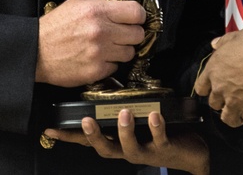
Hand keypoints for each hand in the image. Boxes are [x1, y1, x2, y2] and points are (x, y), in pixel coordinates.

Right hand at [36, 0, 144, 86]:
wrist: (35, 51)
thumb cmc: (55, 27)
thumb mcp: (77, 3)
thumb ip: (102, 2)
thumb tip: (123, 4)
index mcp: (97, 11)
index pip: (136, 12)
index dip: (138, 16)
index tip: (134, 19)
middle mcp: (101, 31)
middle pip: (138, 34)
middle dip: (131, 34)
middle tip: (121, 34)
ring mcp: (99, 53)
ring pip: (130, 53)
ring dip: (121, 50)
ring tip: (107, 47)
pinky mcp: (96, 71)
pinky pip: (116, 67)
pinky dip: (109, 64)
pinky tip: (97, 58)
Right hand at [45, 110, 208, 174]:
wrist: (191, 151)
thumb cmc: (159, 133)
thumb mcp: (135, 123)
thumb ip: (118, 111)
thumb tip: (102, 90)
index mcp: (117, 141)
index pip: (89, 140)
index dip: (70, 136)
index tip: (51, 129)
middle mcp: (127, 149)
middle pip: (104, 148)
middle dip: (94, 136)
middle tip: (86, 121)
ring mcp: (145, 151)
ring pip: (129, 146)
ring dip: (125, 129)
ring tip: (124, 113)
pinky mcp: (164, 148)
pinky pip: (159, 138)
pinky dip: (156, 126)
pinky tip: (154, 114)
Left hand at [194, 28, 242, 127]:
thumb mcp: (239, 35)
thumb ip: (225, 41)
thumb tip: (214, 45)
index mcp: (214, 71)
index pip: (201, 86)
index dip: (206, 88)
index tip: (212, 88)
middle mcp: (222, 90)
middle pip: (214, 104)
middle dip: (221, 102)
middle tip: (230, 98)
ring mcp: (237, 103)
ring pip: (229, 119)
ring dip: (235, 117)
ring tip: (242, 115)